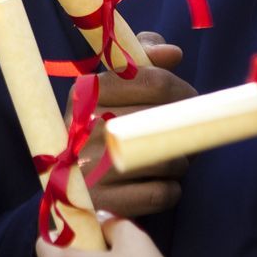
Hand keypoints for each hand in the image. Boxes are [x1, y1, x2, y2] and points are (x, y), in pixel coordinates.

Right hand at [85, 38, 194, 216]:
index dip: (184, 91)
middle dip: (185, 129)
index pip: (156, 81)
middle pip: (166, 121)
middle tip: (182, 135)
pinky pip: (162, 194)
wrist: (67, 182)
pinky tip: (158, 183)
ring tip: (170, 160)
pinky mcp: (104, 203)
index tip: (189, 100)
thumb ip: (141, 60)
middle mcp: (84, 127)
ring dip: (180, 161)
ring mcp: (91, 168)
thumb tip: (172, 53)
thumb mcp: (111, 85)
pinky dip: (170, 190)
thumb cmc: (101, 124)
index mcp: (85, 92)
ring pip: (168, 159)